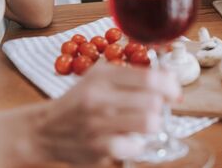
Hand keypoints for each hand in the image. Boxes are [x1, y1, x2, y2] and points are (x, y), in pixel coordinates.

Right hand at [22, 63, 179, 164]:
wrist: (46, 129)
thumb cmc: (80, 100)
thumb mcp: (100, 76)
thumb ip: (132, 73)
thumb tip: (168, 76)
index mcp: (102, 77)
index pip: (149, 78)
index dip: (170, 84)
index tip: (174, 90)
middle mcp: (99, 99)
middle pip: (153, 101)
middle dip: (162, 105)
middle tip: (159, 107)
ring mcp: (98, 125)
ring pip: (148, 124)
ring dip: (153, 123)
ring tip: (145, 122)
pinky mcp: (98, 148)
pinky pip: (135, 147)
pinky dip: (137, 144)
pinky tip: (130, 138)